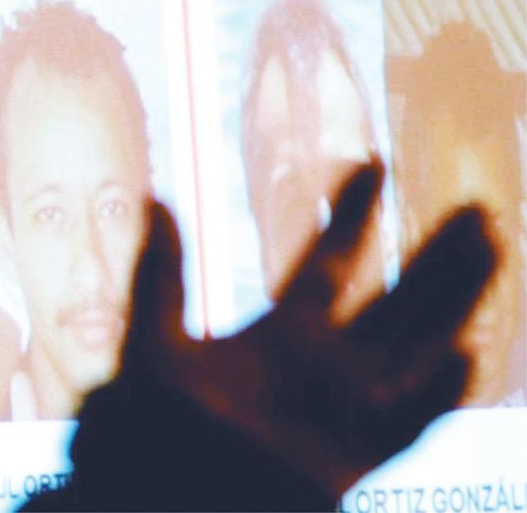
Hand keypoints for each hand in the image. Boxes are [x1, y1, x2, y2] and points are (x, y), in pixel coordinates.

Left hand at [123, 162, 496, 496]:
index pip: (330, 260)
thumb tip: (155, 197)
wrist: (161, 489)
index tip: (372, 163)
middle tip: (477, 209)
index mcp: (282, 331)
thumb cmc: (152, 418)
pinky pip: (408, 422)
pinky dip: (436, 393)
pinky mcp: (354, 456)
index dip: (352, 213)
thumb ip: (161, 271)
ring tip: (490, 247)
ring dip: (455, 302)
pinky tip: (466, 352)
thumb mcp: (153, 334)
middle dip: (437, 258)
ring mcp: (346, 408)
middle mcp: (326, 364)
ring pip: (417, 346)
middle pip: (396, 301)